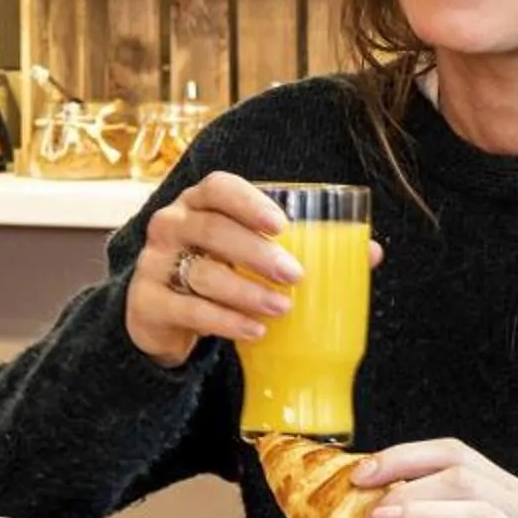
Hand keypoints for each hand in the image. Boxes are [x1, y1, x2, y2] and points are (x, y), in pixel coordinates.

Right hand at [124, 172, 382, 367]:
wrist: (160, 314)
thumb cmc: (216, 271)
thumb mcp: (248, 255)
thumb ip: (301, 249)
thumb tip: (371, 253)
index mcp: (198, 204)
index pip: (217, 187)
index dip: (248, 202)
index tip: (282, 225)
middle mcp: (171, 226)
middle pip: (211, 229)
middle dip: (256, 252)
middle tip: (296, 275)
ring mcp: (153, 264)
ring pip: (202, 272)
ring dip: (246, 291)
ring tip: (282, 309)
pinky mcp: (146, 303)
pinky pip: (188, 310)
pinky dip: (224, 321)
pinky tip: (255, 331)